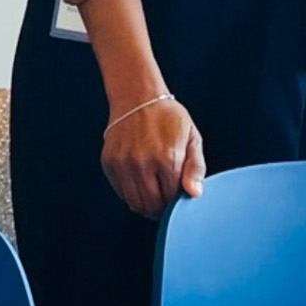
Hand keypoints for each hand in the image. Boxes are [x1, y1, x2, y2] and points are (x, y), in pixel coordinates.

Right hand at [99, 97, 205, 217]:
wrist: (137, 96)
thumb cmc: (167, 116)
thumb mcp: (192, 137)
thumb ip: (196, 168)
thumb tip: (193, 193)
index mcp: (167, 158)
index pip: (172, 199)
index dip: (177, 202)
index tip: (178, 196)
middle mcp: (142, 163)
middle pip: (152, 205)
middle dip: (161, 209)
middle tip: (166, 201)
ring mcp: (123, 164)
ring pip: (135, 203)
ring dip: (145, 206)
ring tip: (153, 195)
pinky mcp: (109, 163)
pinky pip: (120, 192)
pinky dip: (130, 195)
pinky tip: (139, 184)